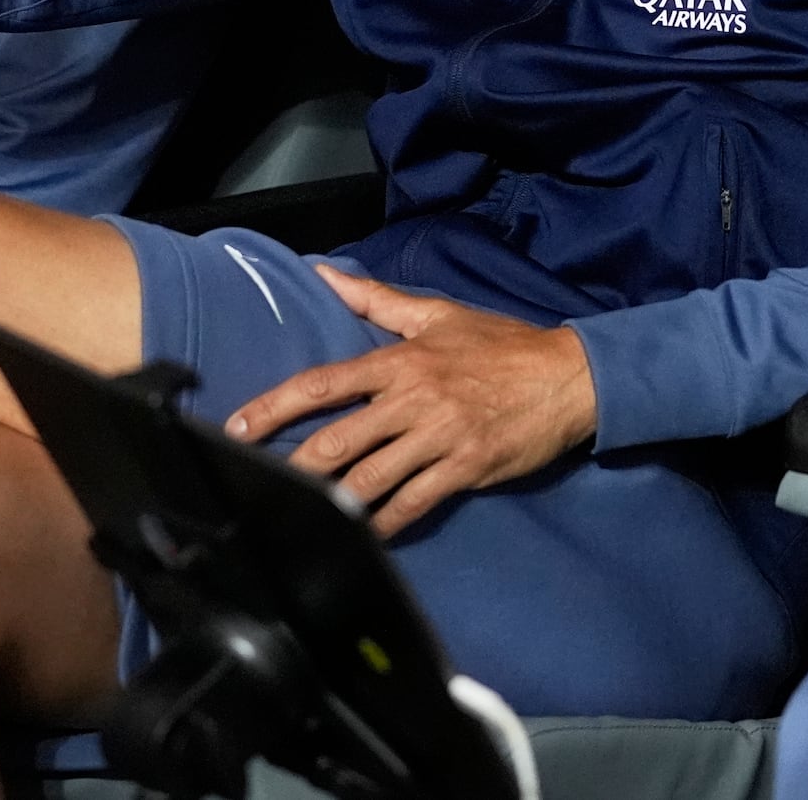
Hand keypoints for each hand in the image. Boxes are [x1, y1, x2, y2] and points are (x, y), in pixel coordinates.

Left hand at [226, 266, 595, 537]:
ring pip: (370, 477)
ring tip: (303, 517)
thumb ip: (376, 299)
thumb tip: (324, 274)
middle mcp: (413, 399)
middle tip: (259, 485)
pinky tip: (365, 533)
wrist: (568, 377)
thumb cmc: (500, 344)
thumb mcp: (438, 314)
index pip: (324, 382)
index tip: (239, 426)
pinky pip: (414, 502)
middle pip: (337, 439)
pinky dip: (385, 522)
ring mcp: (439, 436)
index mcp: (400, 360)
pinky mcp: (466, 468)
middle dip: (294, 466)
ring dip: (333, 501)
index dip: (274, 406)